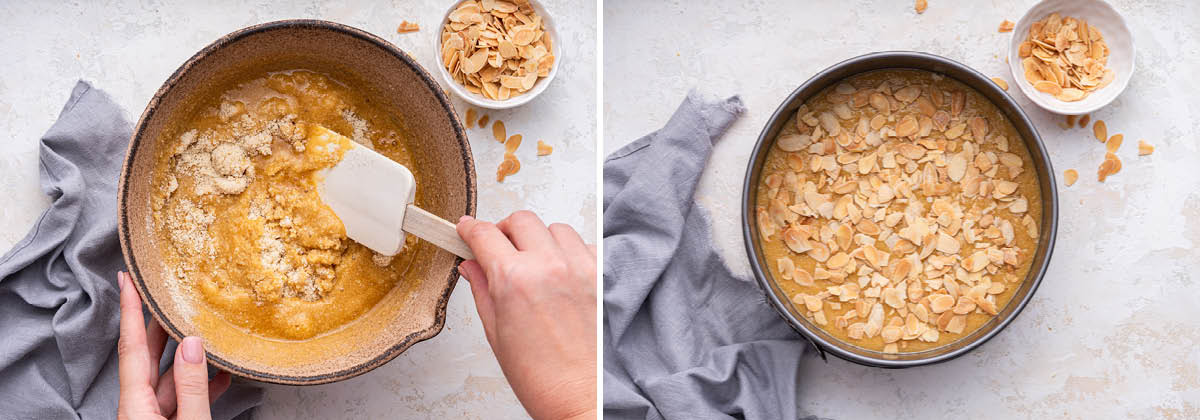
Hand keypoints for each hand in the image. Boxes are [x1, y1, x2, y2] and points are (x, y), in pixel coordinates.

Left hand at [117, 271, 230, 419]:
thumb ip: (192, 387)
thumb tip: (193, 345)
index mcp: (135, 406)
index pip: (131, 348)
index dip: (129, 310)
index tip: (126, 281)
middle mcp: (138, 409)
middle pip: (147, 357)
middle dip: (159, 324)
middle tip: (166, 295)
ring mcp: (151, 418)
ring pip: (168, 378)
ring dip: (189, 358)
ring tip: (207, 332)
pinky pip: (181, 399)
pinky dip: (199, 386)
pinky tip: (220, 376)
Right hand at [456, 212, 596, 419]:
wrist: (584, 399)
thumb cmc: (543, 379)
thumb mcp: (496, 334)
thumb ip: (482, 290)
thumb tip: (472, 266)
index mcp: (515, 280)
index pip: (485, 235)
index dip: (471, 229)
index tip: (467, 229)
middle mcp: (550, 266)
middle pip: (521, 220)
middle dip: (505, 231)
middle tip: (500, 249)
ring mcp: (581, 268)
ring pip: (555, 229)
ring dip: (540, 240)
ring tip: (535, 266)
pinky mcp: (603, 276)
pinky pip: (584, 246)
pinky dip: (570, 253)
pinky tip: (563, 276)